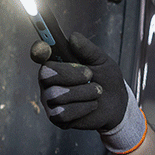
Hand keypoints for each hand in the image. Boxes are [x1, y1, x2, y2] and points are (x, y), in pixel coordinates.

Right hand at [32, 33, 146, 152]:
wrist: (116, 103)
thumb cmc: (106, 78)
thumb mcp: (101, 60)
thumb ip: (87, 49)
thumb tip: (73, 37)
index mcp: (56, 62)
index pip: (39, 53)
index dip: (38, 49)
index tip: (45, 47)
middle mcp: (48, 81)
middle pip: (46, 74)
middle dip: (70, 74)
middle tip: (90, 75)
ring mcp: (50, 100)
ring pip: (58, 96)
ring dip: (83, 92)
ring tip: (97, 91)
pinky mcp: (56, 118)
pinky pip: (63, 113)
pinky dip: (82, 108)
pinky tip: (91, 105)